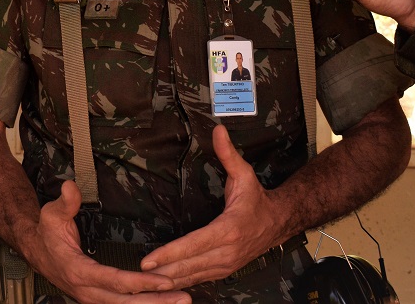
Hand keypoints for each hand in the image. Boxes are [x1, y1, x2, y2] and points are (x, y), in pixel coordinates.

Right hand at [25, 180, 189, 303]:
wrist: (35, 250)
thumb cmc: (47, 232)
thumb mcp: (52, 213)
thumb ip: (66, 202)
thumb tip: (70, 187)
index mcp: (78, 271)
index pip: (114, 280)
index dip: (141, 282)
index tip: (165, 280)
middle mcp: (86, 290)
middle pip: (125, 302)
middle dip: (156, 302)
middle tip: (184, 297)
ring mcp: (92, 298)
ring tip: (181, 301)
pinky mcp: (97, 299)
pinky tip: (163, 303)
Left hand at [137, 125, 285, 287]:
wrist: (279, 222)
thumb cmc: (257, 200)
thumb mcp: (244, 174)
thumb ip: (228, 154)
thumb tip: (218, 130)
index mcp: (229, 229)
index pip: (194, 244)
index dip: (170, 254)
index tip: (149, 260)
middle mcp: (227, 252)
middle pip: (189, 266)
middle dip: (161, 273)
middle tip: (136, 277)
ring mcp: (226, 265)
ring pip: (192, 277)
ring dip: (167, 281)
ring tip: (142, 284)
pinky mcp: (224, 270)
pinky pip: (198, 279)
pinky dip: (180, 283)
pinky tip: (162, 284)